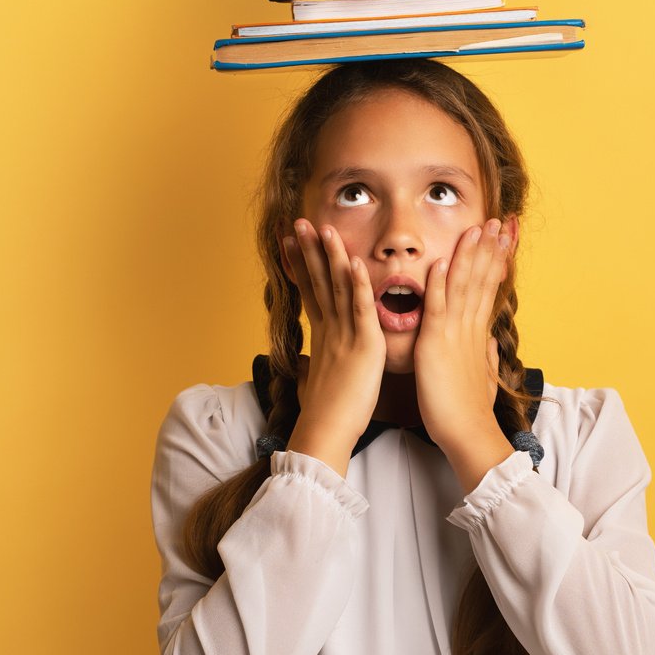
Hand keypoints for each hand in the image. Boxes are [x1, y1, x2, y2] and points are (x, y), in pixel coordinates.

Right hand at [282, 219, 385, 457]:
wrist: (326, 432)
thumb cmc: (324, 413)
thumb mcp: (315, 381)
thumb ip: (311, 367)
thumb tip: (303, 365)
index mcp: (322, 335)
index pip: (310, 290)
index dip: (302, 264)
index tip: (291, 241)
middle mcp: (330, 329)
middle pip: (317, 280)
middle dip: (308, 249)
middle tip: (299, 222)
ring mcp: (344, 334)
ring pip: (337, 287)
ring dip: (331, 256)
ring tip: (325, 229)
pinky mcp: (363, 345)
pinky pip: (359, 308)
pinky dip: (357, 284)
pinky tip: (354, 262)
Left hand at [412, 217, 511, 453]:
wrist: (469, 434)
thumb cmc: (471, 409)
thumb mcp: (482, 376)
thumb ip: (485, 354)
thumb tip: (491, 342)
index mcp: (477, 333)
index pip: (488, 287)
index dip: (495, 260)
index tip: (503, 237)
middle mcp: (469, 328)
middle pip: (482, 279)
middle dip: (490, 248)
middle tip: (499, 220)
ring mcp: (454, 334)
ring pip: (463, 286)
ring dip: (469, 256)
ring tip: (477, 229)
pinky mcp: (436, 345)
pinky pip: (437, 309)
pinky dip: (439, 285)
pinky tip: (441, 262)